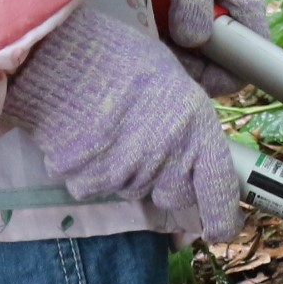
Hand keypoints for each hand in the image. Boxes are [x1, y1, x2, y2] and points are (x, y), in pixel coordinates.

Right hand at [5, 9, 242, 239]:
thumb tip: (193, 154)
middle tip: (145, 143)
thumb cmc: (118, 56)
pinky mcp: (87, 182)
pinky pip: (94, 187)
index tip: (220, 231)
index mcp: (195, 128)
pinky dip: (90, 170)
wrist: (59, 53)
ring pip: (132, 190)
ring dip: (125, 171)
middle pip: (174, 196)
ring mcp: (126, 173)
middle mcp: (167, 156)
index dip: (223, 218)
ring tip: (109, 126)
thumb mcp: (172, 81)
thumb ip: (187, 125)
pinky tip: (83, 135)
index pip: (219, 190)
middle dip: (166, 181)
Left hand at [152, 0, 269, 95]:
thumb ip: (193, 3)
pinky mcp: (187, 18)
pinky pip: (177, 44)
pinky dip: (161, 40)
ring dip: (170, 51)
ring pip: (194, 57)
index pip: (247, 66)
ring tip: (150, 30)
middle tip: (159, 45)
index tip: (185, 60)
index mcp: (244, 10)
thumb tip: (191, 41)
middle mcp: (230, 21)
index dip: (218, 75)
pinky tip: (146, 24)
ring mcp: (208, 21)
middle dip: (187, 64)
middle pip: (216, 67)